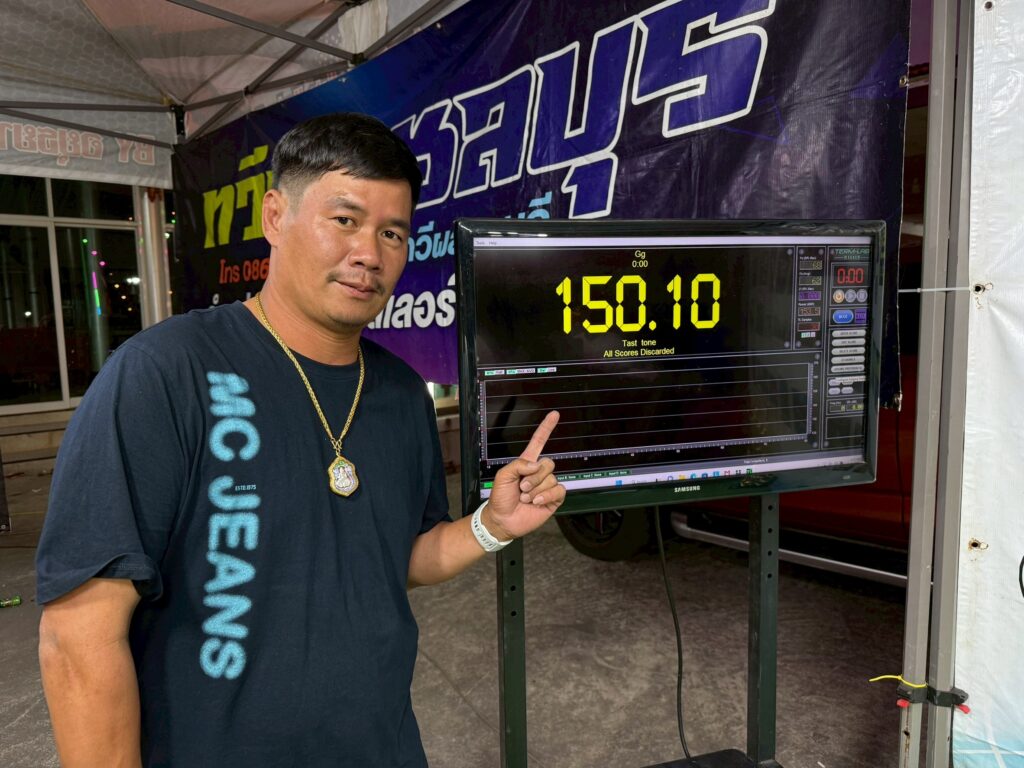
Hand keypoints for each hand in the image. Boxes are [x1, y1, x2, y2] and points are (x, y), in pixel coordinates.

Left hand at [483, 411, 565, 540]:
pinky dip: (546, 495)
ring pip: (551, 478)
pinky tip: (536, 502)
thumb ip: (519, 465)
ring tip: (525, 498)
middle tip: (521, 488)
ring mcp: (546, 486)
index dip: (546, 428)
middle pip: (548, 463)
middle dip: (533, 477)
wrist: (502, 520)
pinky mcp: (553, 499)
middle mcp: (538, 473)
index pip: (539, 442)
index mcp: (526, 464)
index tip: (555, 414)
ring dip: (535, 490)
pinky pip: (559, 490)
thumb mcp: (503, 476)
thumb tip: (536, 465)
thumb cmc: (500, 498)